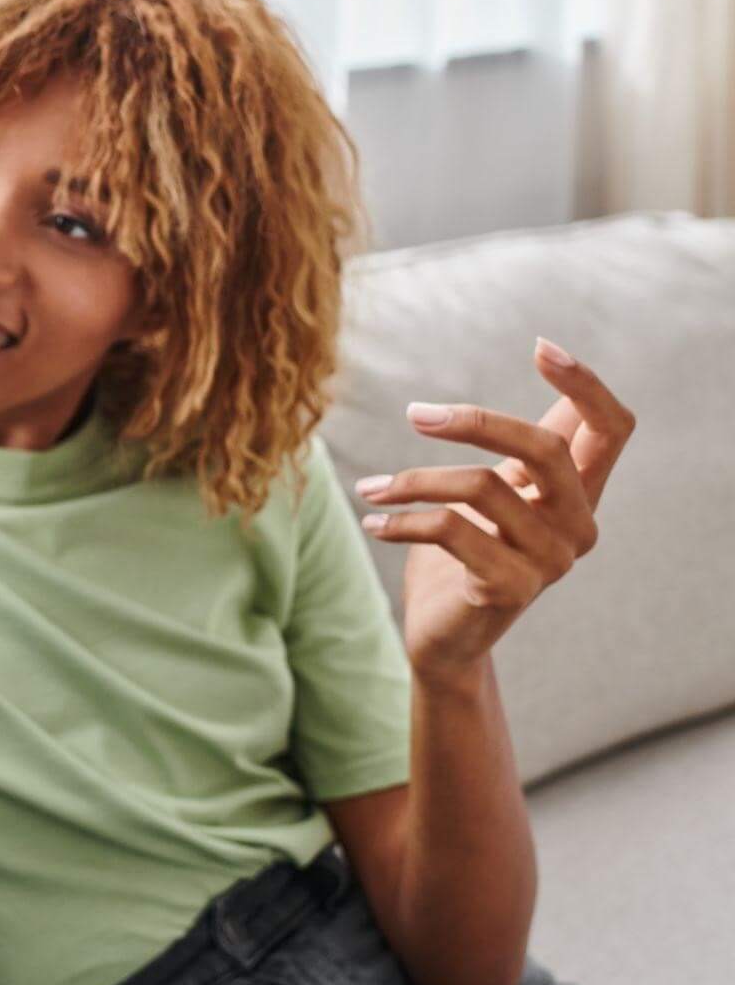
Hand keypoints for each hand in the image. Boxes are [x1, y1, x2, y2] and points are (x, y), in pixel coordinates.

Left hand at [357, 337, 635, 683]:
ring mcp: (550, 561)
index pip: (612, 429)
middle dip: (476, 421)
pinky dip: (401, 519)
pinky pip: (451, 529)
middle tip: (416, 413)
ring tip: (371, 489)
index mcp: (579, 495)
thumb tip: (556, 376)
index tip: (541, 347)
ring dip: (412, 481)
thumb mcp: (496, 492)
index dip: (586, 384)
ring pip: (482, 487)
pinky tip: (374, 522)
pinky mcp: (510, 588)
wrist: (444, 637)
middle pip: (544, 448)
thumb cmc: (464, 553)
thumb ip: (520, 449)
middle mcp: (577, 526)